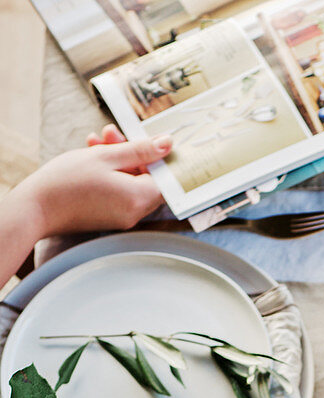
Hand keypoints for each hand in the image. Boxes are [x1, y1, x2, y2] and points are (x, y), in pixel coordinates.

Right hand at [15, 129, 172, 237]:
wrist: (36, 208)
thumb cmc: (68, 181)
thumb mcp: (106, 156)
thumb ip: (139, 150)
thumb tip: (167, 144)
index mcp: (139, 199)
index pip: (166, 178)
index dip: (158, 157)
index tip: (147, 140)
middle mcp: (135, 213)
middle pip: (147, 180)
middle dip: (132, 153)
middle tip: (112, 134)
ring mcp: (122, 218)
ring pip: (131, 183)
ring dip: (118, 160)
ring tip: (96, 141)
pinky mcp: (110, 218)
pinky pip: (119, 192)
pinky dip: (111, 174)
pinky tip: (93, 156)